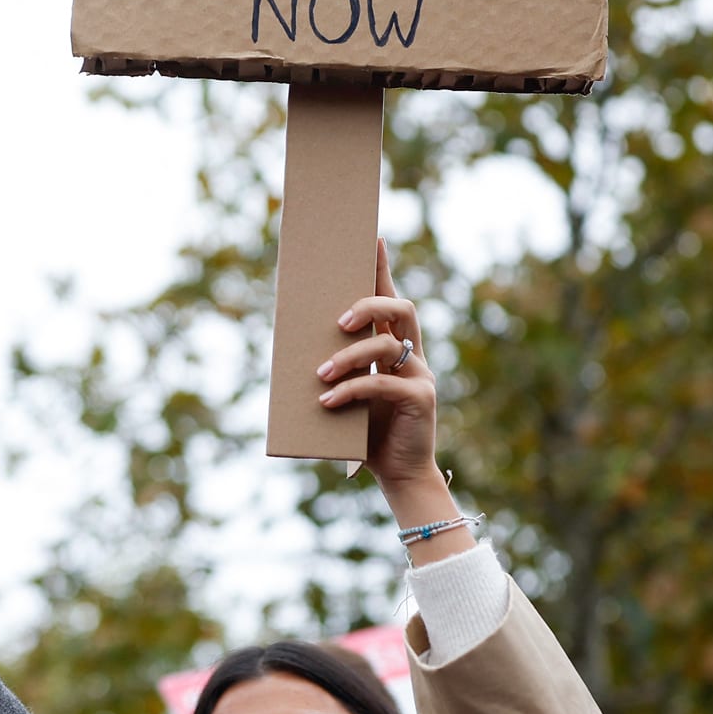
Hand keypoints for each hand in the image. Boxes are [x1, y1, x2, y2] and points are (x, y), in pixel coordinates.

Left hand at [315, 242, 445, 503]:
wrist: (398, 474)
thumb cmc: (366, 431)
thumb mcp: (346, 393)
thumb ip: (333, 369)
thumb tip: (291, 349)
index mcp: (395, 348)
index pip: (390, 299)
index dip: (382, 269)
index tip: (372, 239)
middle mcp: (413, 354)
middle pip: (400, 309)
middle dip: (367, 305)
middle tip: (337, 322)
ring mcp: (420, 374)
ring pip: (387, 346)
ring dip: (348, 357)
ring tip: (318, 375)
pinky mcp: (421, 398)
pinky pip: (383, 383)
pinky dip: (351, 389)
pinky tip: (327, 402)